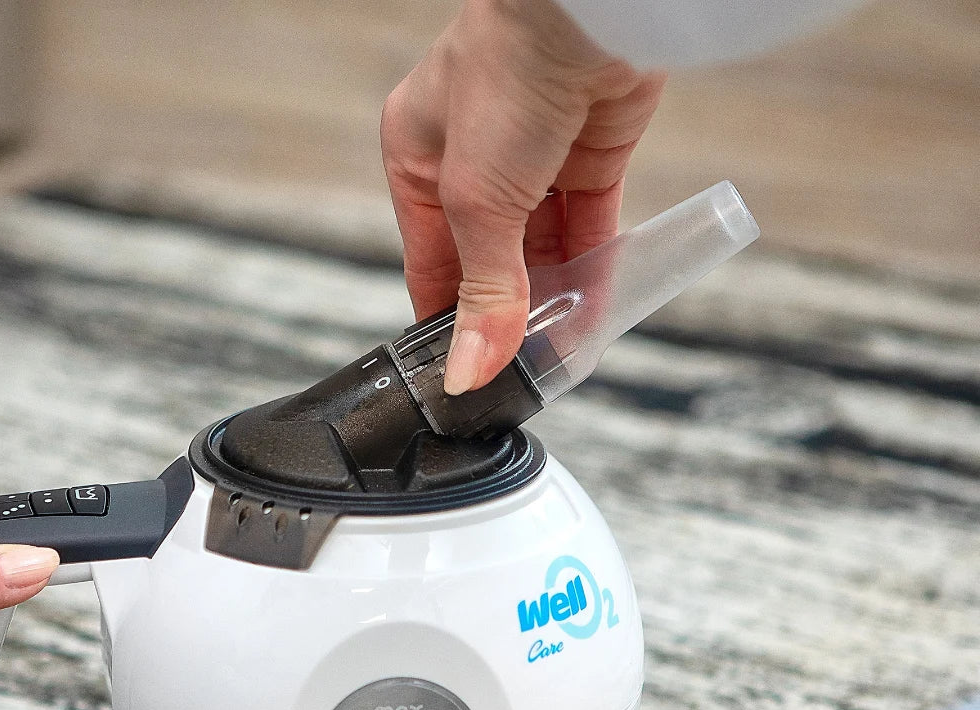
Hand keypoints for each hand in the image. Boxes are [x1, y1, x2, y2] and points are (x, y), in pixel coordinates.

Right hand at [381, 0, 664, 393]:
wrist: (586, 7)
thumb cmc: (504, 75)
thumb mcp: (479, 204)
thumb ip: (485, 294)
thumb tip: (470, 369)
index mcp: (418, 161)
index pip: (430, 264)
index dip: (448, 320)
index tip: (464, 371)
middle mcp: (473, 160)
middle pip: (490, 260)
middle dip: (507, 312)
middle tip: (520, 370)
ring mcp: (534, 156)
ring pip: (542, 248)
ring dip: (553, 296)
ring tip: (561, 351)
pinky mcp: (590, 152)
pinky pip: (587, 225)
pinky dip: (591, 266)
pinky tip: (593, 310)